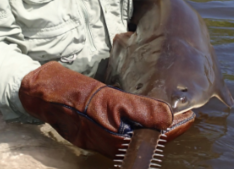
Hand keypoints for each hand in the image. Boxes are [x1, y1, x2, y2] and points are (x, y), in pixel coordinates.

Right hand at [19, 61, 172, 158]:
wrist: (43, 91)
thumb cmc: (72, 94)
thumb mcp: (107, 98)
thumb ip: (138, 109)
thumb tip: (167, 116)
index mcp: (116, 139)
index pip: (154, 138)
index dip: (174, 127)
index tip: (190, 117)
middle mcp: (111, 142)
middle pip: (146, 137)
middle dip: (166, 126)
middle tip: (183, 112)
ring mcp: (103, 136)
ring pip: (136, 132)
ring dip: (152, 122)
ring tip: (168, 111)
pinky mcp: (96, 128)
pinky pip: (123, 126)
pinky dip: (137, 119)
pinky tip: (141, 109)